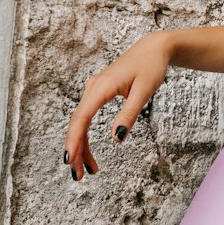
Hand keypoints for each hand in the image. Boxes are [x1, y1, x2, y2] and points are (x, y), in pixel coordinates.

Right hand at [63, 33, 170, 179]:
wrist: (154, 48)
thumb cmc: (151, 66)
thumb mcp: (144, 92)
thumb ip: (129, 114)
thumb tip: (117, 138)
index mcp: (101, 87)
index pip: (81, 118)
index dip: (73, 140)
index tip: (69, 160)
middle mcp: (93, 88)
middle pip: (77, 124)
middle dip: (75, 151)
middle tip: (78, 176)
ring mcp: (94, 91)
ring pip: (80, 123)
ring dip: (81, 147)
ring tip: (88, 170)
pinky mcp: (99, 94)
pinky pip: (87, 118)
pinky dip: (87, 136)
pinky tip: (90, 153)